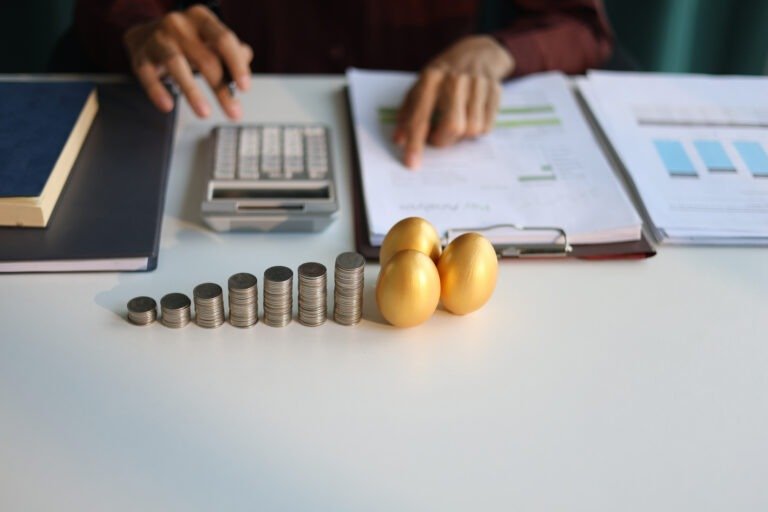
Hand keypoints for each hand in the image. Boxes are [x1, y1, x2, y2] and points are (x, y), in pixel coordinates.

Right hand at [123, 5, 252, 118]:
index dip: (236, 65)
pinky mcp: (140, 57)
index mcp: (201, 18)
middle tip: (234, 113)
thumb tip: (245, 61)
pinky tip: (167, 106)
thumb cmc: (187, 42)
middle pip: (205, 59)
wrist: (145, 35)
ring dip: (192, 92)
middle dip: (221, 90)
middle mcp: (178, 25)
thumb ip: (232, 52)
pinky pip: (148, 76)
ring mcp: (158, 40)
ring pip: (176, 65)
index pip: (223, 40)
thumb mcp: (211, 41)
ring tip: (205, 113)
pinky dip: (157, 91)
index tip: (245, 88)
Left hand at [394, 35, 513, 168]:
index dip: (415, 143)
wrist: (479, 51)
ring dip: (461, 136)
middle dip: (443, 141)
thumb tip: (399, 139)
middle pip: (452, 126)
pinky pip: (487, 127)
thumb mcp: (421, 84)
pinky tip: (471, 117)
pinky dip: (477, 130)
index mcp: (432, 77)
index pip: (421, 116)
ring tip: (455, 124)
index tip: (412, 164)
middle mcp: (456, 79)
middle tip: (437, 138)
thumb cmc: (444, 74)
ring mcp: (478, 84)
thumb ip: (408, 112)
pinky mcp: (495, 91)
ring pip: (471, 129)